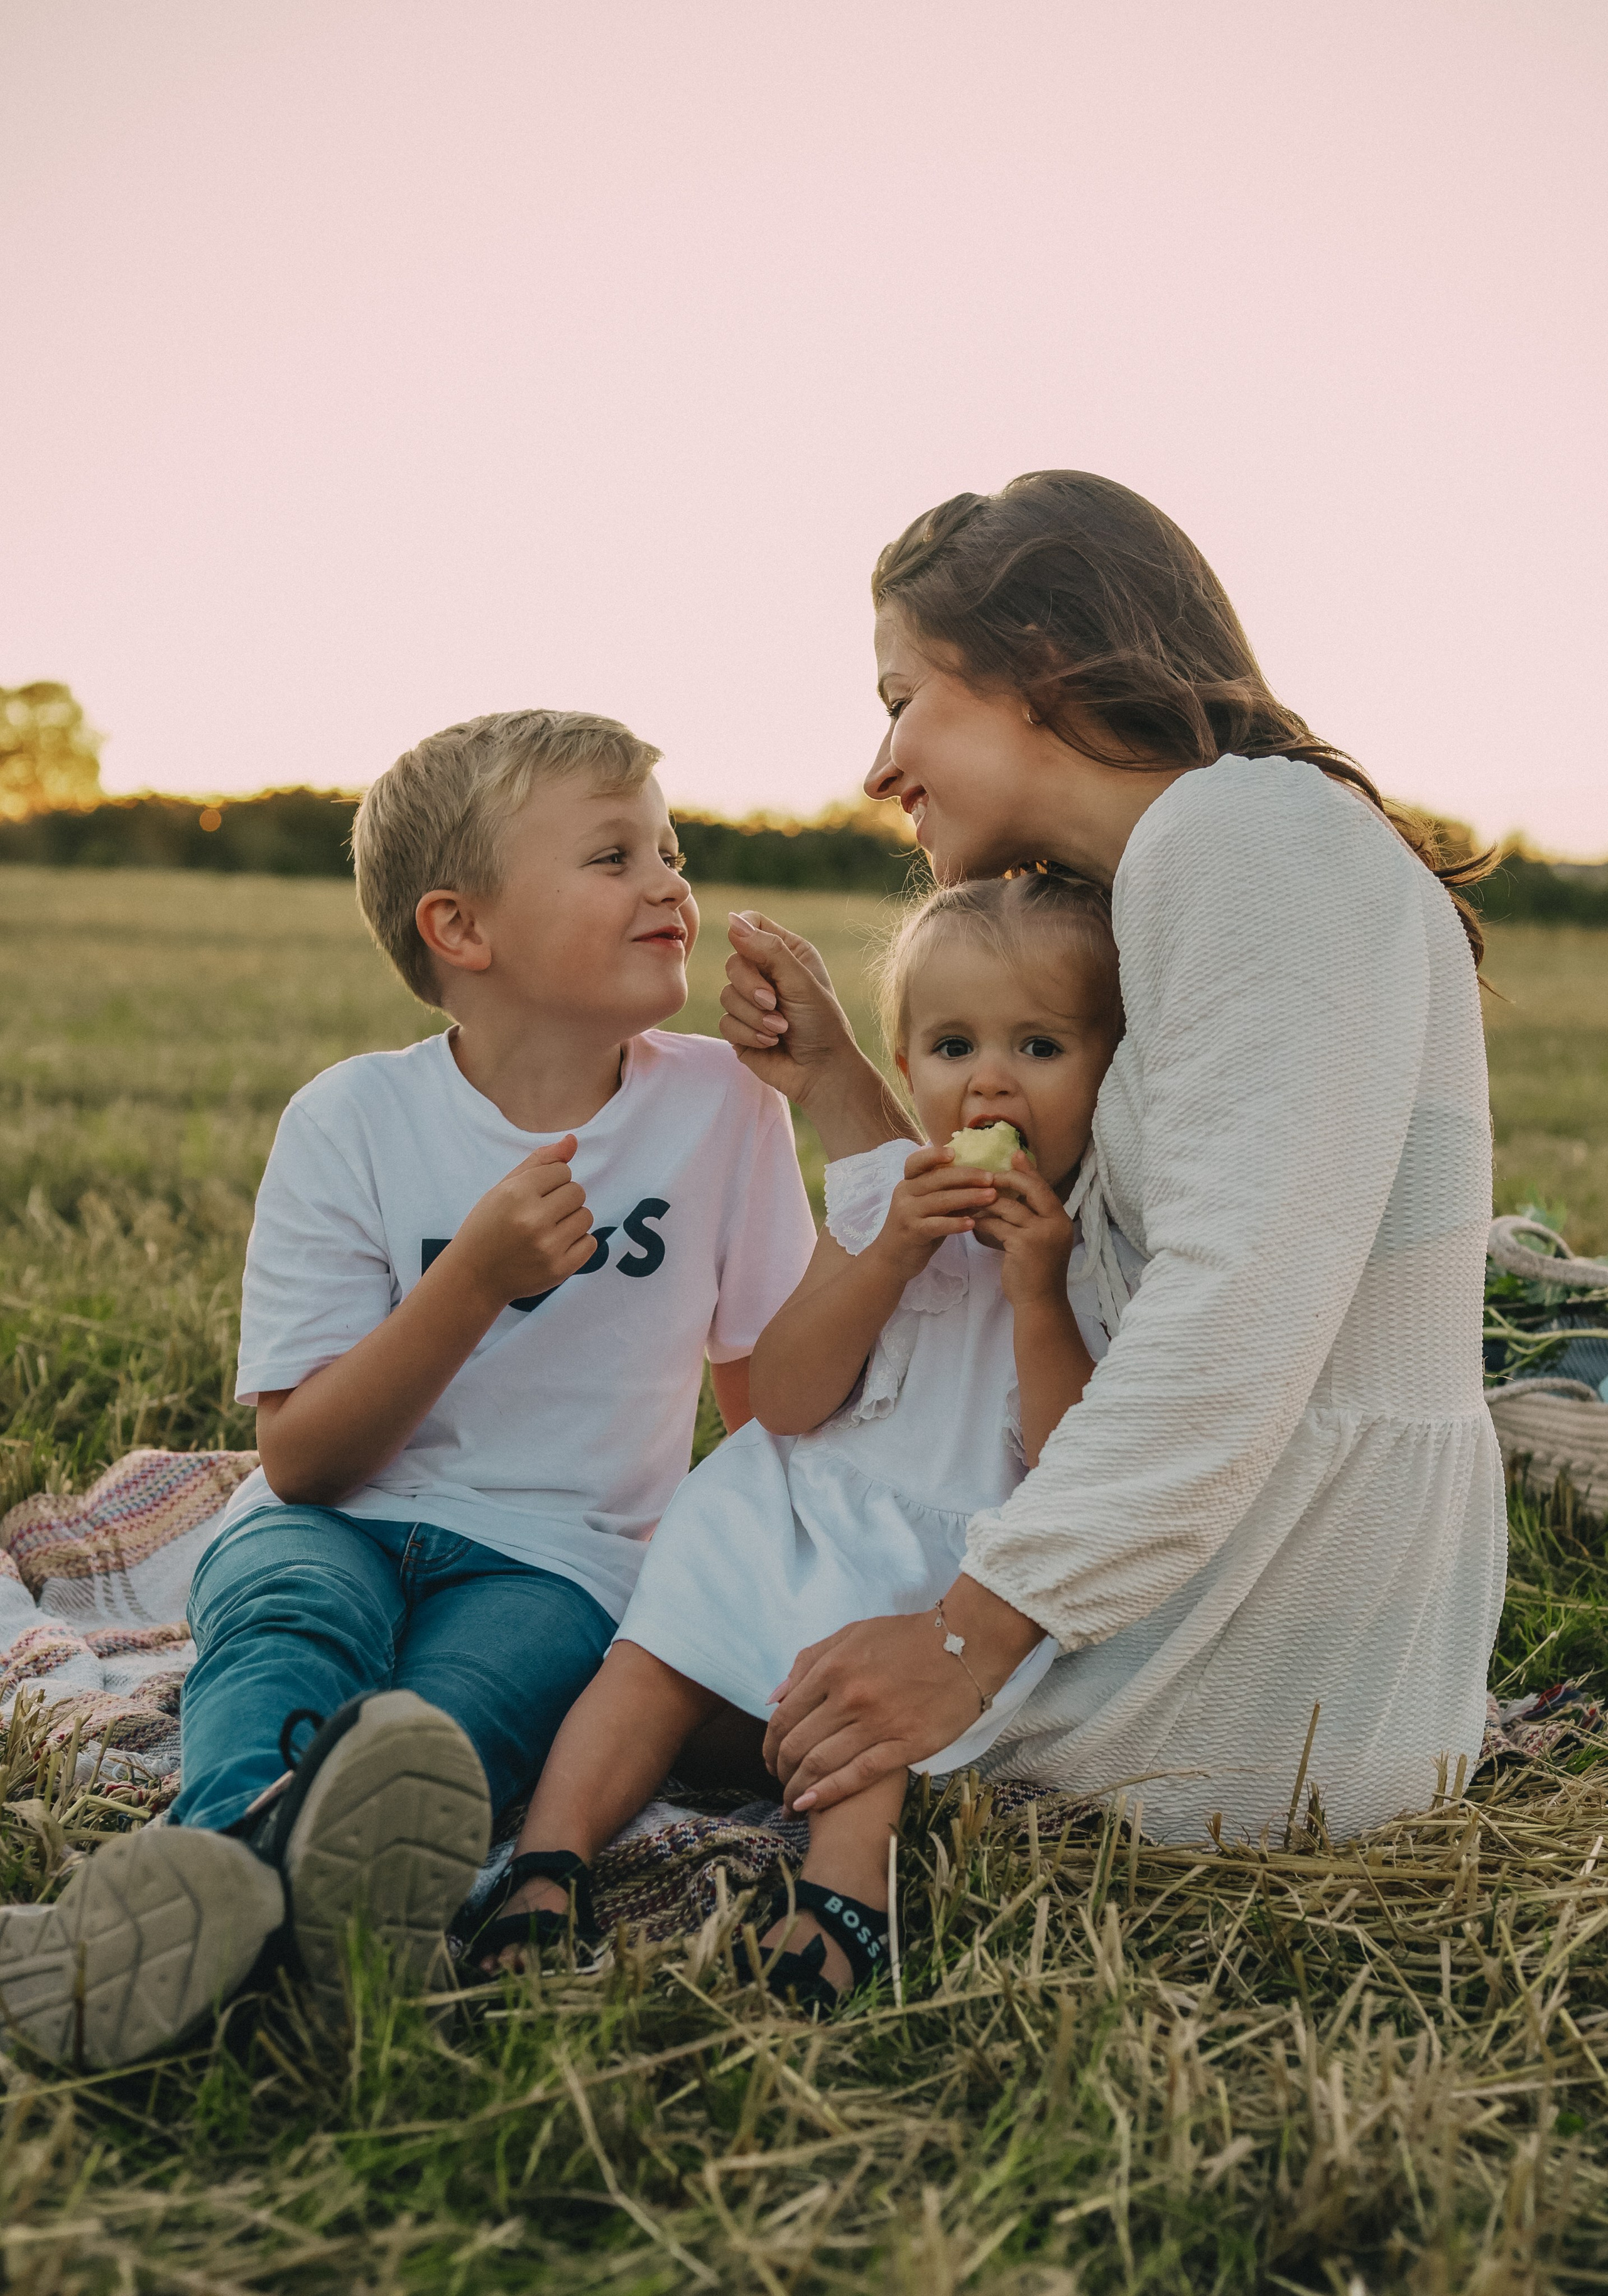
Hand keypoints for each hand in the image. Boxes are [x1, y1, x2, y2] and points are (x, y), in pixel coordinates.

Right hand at [447, 1136, 595, 1306]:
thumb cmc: (489, 1226)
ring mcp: (548, 1246)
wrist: (474, 1276)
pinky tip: (554, 1247)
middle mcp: (533, 1219)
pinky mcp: (559, 1269)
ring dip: (571, 1220)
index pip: (562, 1170)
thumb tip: (573, 1140)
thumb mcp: (504, 1188)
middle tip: (538, 1215)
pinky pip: (590, 1243)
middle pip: (577, 1191)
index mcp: (516, 1193)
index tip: (531, 1197)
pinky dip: (577, 1243)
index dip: (549, 1182)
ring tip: (546, 1231)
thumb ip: (540, 1161)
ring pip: (586, 1216)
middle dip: (562, 1199)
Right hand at [720, 912, 869, 1105]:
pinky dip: (748, 1034)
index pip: (751, 924)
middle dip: (751, 987)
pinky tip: (771, 1043)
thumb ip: (768, 950)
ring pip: (726, 995)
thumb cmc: (822, 1025)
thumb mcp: (800, 982)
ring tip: (780, 1030)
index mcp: (787, 953)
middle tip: (774, 1003)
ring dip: (755, 1017)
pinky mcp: (740, 1029)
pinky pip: (725, 1023)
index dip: (743, 934)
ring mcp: (751, 1002)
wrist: (822, 1073)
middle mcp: (767, 973)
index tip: (749, 952)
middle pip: (733, 962)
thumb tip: (731, 919)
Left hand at [763, 1578, 1044, 1812]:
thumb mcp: (852, 1634)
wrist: (966, 1644)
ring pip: (821, 1764)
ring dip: (798, 1788)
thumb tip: (775, 1699)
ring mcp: (877, 1723)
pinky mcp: (905, 1745)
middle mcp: (849, 1697)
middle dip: (780, 1770)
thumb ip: (810, 1661)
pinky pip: (857, 1775)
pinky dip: (828, 1793)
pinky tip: (810, 1805)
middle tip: (779, 1782)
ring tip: (792, 1801)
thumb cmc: (907, 1638)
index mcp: (833, 1667)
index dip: (770, 1744)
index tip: (769, 1759)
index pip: (785, 1717)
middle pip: (797, 1745)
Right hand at [871, 1143, 997, 1282]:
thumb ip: (948, 1194)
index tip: (954, 1152)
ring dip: (969, 1197)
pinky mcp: (912, 1232)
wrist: (892, 1259)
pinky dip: (955, 1223)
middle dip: (967, 1176)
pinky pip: (937, 1225)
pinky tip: (972, 1224)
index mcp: (908, 1182)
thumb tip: (982, 1184)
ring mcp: (906, 1212)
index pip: (916, 1162)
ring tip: (991, 1197)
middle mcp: (904, 1193)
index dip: (934, 1155)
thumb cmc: (916, 1229)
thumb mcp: (930, 1208)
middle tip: (991, 1178)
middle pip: (937, 1178)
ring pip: (940, 1200)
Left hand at [974, 1157, 1077, 1306]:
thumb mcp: (1040, 1241)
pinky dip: (982, 1221)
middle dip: (1006, 1179)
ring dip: (987, 1202)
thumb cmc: (1036, 1272)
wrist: (1039, 1303)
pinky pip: (997, 1224)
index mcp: (1061, 1220)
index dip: (1028, 1170)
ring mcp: (1040, 1234)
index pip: (1043, 1187)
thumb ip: (1033, 1219)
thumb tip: (1013, 1197)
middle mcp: (1055, 1223)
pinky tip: (971, 1220)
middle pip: (1030, 1188)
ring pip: (1008, 1206)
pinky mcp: (1023, 1245)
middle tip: (986, 1175)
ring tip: (971, 1200)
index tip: (1014, 1155)